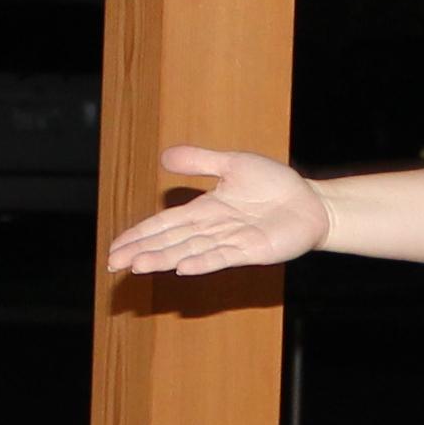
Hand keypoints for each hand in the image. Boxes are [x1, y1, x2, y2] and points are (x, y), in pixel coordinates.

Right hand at [109, 147, 326, 276]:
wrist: (310, 202)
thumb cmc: (274, 185)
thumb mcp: (233, 164)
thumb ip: (200, 162)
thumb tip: (164, 157)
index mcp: (204, 210)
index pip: (164, 225)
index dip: (139, 235)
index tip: (115, 248)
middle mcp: (212, 229)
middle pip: (170, 242)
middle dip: (142, 251)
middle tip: (113, 264)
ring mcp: (231, 241)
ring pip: (189, 251)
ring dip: (164, 259)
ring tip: (138, 266)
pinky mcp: (251, 250)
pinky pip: (222, 256)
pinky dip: (202, 262)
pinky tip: (182, 267)